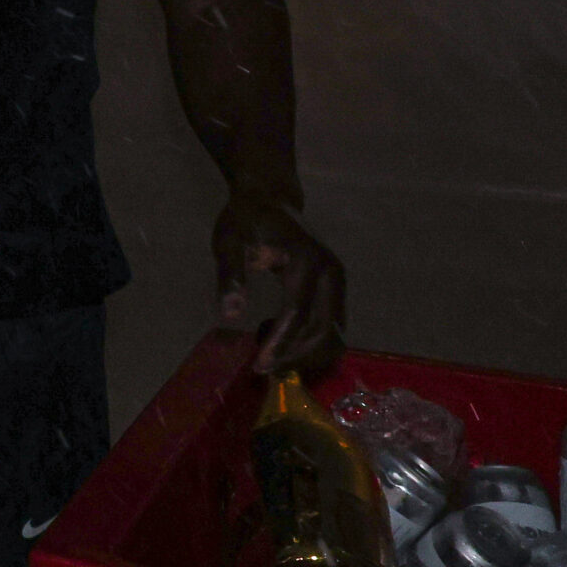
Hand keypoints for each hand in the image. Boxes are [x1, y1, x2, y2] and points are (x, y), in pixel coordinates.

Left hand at [214, 191, 345, 373]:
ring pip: (333, 334)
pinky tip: (276, 333)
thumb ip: (231, 275)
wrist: (272, 198)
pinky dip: (309, 342)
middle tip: (262, 367)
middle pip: (324, 330)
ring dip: (305, 353)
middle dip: (295, 356)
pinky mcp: (337, 291)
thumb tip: (230, 315)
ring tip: (267, 348)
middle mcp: (332, 274)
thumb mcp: (228, 241)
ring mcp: (338, 283)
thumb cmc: (246, 219)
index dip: (281, 343)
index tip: (260, 365)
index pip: (298, 313)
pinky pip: (331, 327)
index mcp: (306, 261)